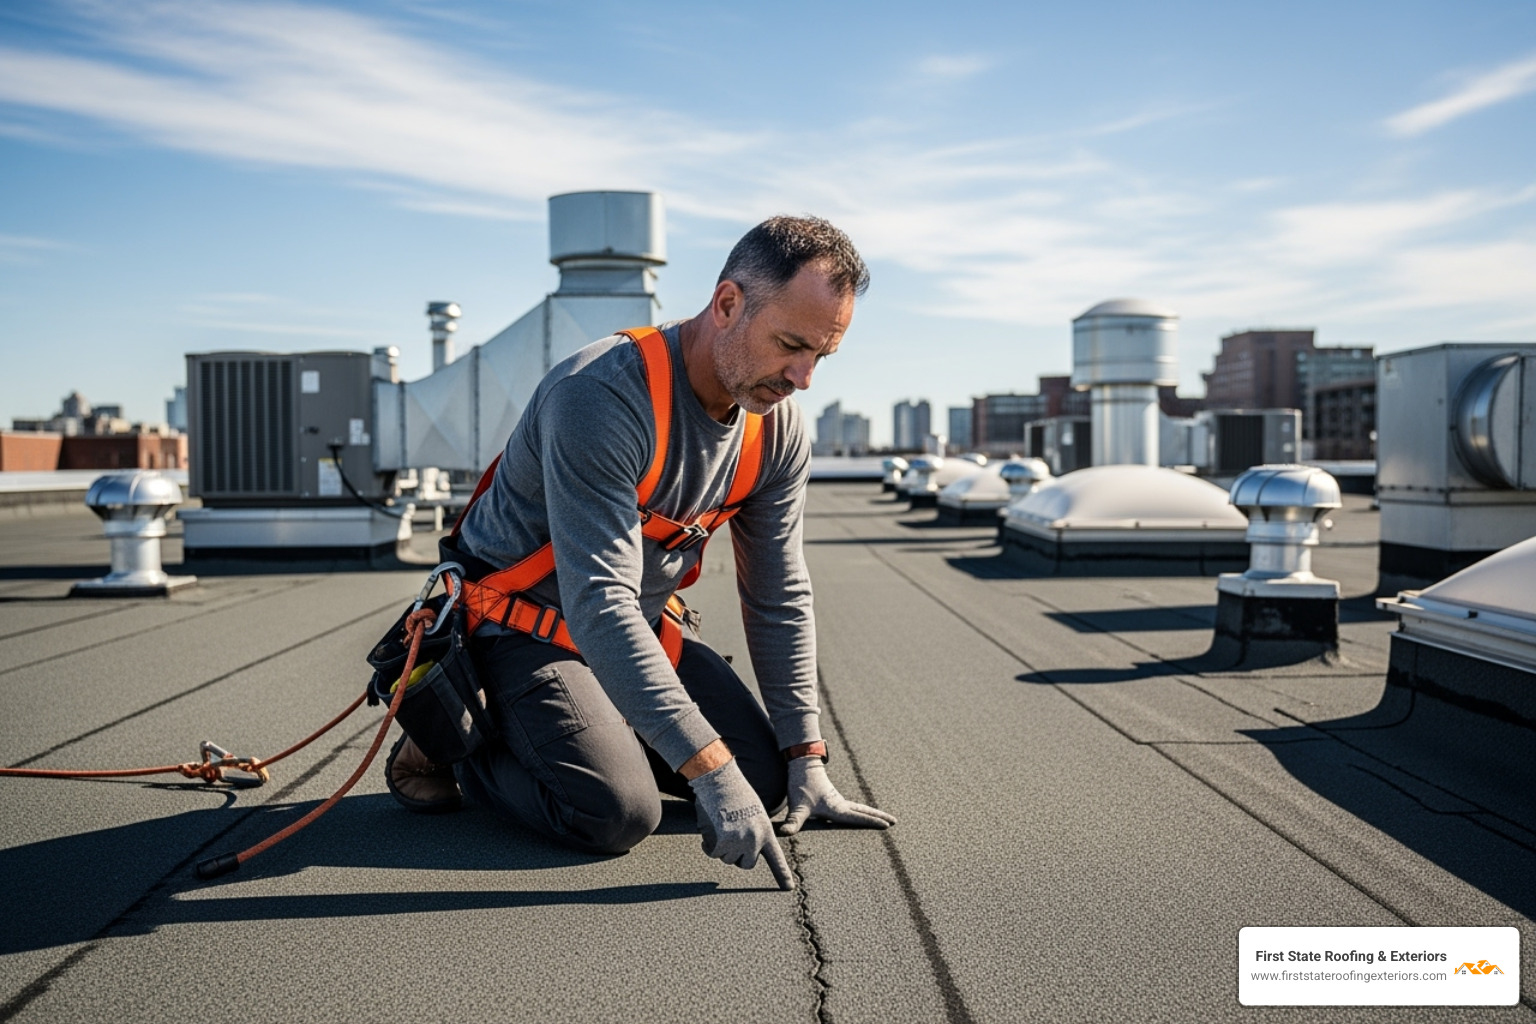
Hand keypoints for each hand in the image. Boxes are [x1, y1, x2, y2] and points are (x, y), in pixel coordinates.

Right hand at [688, 759, 794, 889]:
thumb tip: (741, 851)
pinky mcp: (723, 841)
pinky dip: (708, 846)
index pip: (776, 857)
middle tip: (729, 839)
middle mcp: (756, 839)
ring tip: (720, 827)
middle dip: (736, 856)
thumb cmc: (734, 792)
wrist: (721, 779)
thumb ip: (751, 832)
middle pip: (746, 864)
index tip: (789, 889)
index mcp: (766, 830)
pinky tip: (708, 831)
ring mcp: (740, 841)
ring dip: (721, 848)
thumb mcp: (752, 812)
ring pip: (727, 859)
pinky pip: (713, 853)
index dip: (782, 874)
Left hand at [778, 756, 896, 835]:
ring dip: (872, 813)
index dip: (872, 822)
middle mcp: (840, 804)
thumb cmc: (800, 786)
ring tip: (884, 818)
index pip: (858, 817)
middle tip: (895, 821)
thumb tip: (784, 833)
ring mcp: (838, 800)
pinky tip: (861, 813)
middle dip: (878, 817)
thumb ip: (792, 821)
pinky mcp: (833, 798)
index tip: (887, 825)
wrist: (801, 765)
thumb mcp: (797, 806)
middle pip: (864, 811)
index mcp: (836, 808)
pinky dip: (862, 811)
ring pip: (859, 808)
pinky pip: (852, 807)